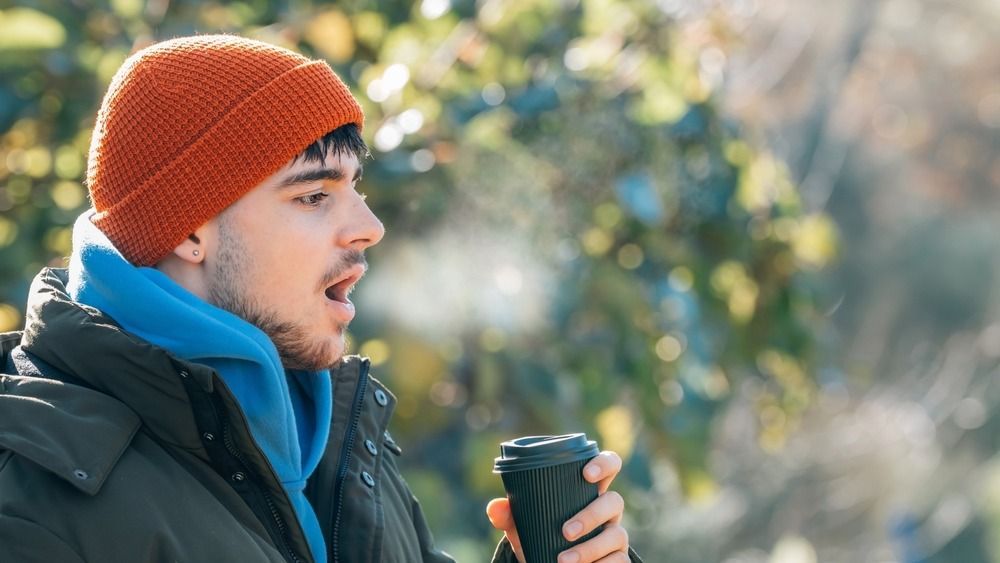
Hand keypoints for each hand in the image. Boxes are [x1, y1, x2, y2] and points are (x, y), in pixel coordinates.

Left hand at [486, 451, 629, 562]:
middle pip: (614, 501)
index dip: (604, 463)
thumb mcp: (524, 526)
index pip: (609, 465)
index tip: (586, 473)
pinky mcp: (618, 558)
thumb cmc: (542, 536)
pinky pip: (620, 560)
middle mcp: (607, 510)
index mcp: (588, 491)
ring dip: (590, 548)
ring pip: (617, 534)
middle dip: (591, 515)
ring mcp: (615, 534)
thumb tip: (495, 507)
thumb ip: (509, 515)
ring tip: (564, 561)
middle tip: (565, 531)